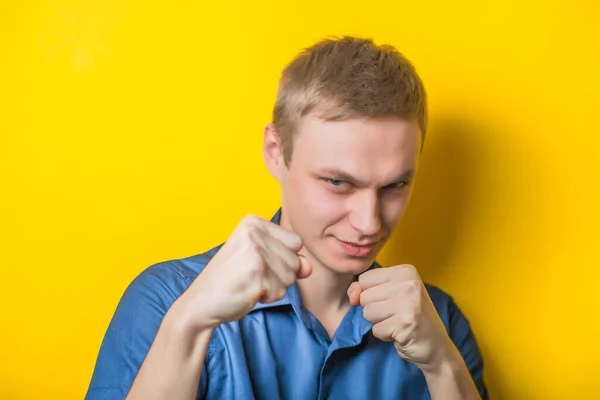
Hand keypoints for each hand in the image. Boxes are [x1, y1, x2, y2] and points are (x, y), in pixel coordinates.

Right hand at [176, 215, 311, 329]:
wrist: (201, 302)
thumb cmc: (232, 279)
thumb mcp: (261, 260)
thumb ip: (289, 259)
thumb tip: (308, 267)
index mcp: (254, 222)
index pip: (296, 242)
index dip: (282, 259)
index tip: (255, 262)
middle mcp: (254, 232)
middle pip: (295, 260)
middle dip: (278, 275)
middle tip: (250, 275)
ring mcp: (255, 251)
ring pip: (291, 277)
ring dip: (273, 287)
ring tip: (248, 282)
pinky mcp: (256, 273)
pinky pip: (280, 291)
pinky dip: (267, 297)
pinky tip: (247, 291)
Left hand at [348, 264, 455, 371]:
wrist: (436, 346)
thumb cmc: (409, 317)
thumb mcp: (388, 294)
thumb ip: (364, 289)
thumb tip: (352, 297)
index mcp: (406, 270)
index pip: (364, 279)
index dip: (371, 294)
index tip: (391, 301)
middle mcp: (409, 283)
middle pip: (365, 296)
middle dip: (375, 310)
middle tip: (396, 314)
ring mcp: (409, 303)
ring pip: (368, 312)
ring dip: (379, 323)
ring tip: (397, 322)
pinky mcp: (405, 323)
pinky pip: (376, 329)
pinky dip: (385, 335)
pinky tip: (400, 333)